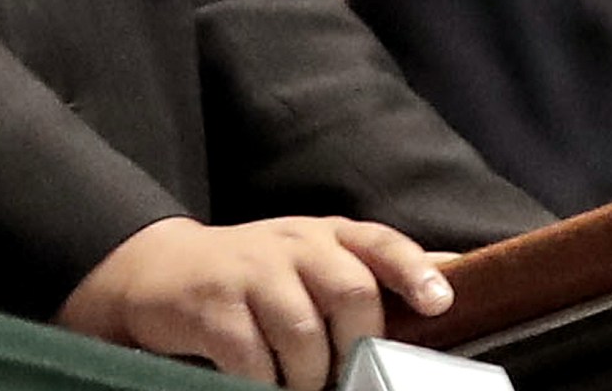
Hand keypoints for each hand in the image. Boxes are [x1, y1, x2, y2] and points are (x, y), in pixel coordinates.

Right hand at [57, 216, 454, 388]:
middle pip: (350, 292)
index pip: (380, 243)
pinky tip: (261, 381)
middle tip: (346, 372)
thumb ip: (370, 267)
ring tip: (300, 383)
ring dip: (309, 374)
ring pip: (304, 334)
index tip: (439, 303)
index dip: (414, 271)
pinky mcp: (213, 307)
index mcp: (325, 235)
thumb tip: (452, 274)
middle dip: (357, 345)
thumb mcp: (312, 258)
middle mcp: (292, 245)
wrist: (160, 272)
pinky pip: (253, 359)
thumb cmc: (255, 274)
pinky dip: (264, 382)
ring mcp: (251, 273)